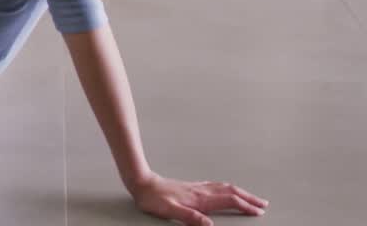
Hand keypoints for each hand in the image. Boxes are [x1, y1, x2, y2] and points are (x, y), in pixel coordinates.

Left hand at [131, 173, 267, 224]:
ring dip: (241, 192)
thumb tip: (208, 225)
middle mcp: (202, 191)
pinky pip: (217, 186)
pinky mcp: (193, 187)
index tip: (258, 212)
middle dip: (249, 198)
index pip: (229, 201)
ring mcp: (198, 187)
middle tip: (263, 204)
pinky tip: (226, 190)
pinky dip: (228, 189)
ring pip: (226, 188)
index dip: (245, 206)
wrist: (142, 183)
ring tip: (251, 197)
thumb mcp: (170, 211)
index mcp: (200, 199)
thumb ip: (189, 217)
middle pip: (232, 192)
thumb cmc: (154, 198)